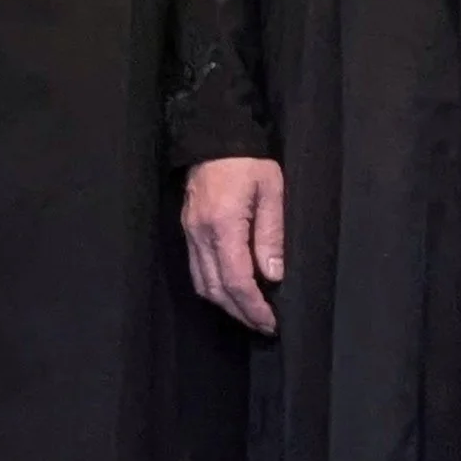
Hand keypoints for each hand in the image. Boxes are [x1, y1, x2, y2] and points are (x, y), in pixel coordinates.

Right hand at [183, 157, 285, 334]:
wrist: (214, 135)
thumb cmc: (249, 161)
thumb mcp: (272, 191)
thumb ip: (271, 234)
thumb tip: (273, 274)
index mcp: (223, 225)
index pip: (236, 280)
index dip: (253, 306)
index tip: (271, 322)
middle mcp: (200, 234)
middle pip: (216, 289)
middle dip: (241, 312)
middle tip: (265, 325)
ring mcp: (189, 233)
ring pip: (202, 284)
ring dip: (226, 304)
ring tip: (250, 313)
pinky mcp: (187, 229)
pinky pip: (196, 269)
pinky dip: (213, 287)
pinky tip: (230, 291)